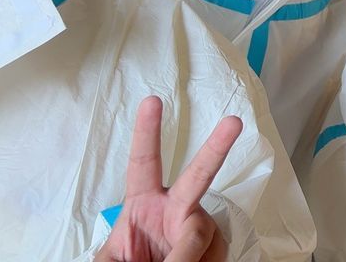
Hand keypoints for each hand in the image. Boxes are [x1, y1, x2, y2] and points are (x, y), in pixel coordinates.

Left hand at [94, 97, 239, 261]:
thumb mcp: (112, 261)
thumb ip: (126, 256)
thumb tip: (173, 253)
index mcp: (143, 203)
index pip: (144, 163)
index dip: (147, 132)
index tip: (152, 101)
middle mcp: (176, 209)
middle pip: (200, 174)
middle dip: (216, 147)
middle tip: (233, 122)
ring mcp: (198, 228)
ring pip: (200, 234)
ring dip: (186, 256)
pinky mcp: (216, 249)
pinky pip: (213, 256)